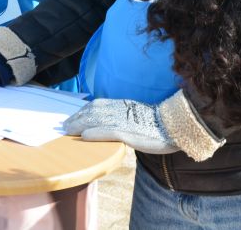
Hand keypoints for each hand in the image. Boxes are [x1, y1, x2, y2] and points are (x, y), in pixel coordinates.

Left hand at [63, 98, 179, 154]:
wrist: (176, 126)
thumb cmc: (158, 125)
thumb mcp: (138, 117)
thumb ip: (124, 117)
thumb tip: (110, 124)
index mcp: (124, 105)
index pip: (98, 104)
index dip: (83, 110)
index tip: (72, 117)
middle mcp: (122, 109)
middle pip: (94, 110)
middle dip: (77, 117)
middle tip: (64, 125)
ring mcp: (125, 120)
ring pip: (97, 119)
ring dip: (80, 124)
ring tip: (68, 129)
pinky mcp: (129, 132)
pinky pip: (108, 131)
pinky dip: (95, 133)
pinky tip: (84, 136)